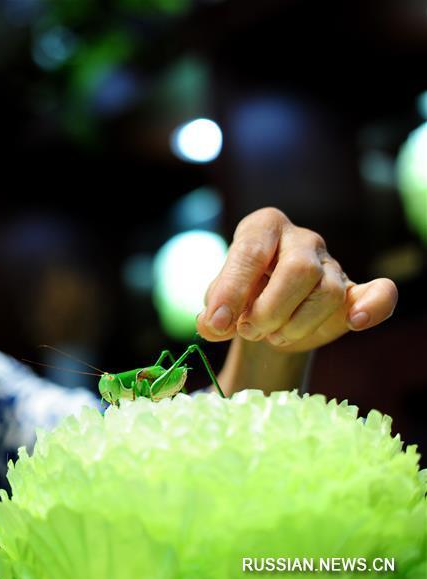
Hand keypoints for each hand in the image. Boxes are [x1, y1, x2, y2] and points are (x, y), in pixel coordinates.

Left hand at [196, 207, 397, 352]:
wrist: (267, 311)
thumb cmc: (241, 296)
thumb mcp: (219, 300)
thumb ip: (214, 312)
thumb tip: (212, 325)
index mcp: (262, 227)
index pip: (250, 252)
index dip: (232, 290)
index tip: (217, 321)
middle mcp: (300, 239)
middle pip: (298, 269)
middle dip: (270, 309)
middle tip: (249, 330)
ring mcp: (330, 263)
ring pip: (327, 291)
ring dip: (296, 324)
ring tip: (273, 337)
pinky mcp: (353, 290)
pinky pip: (379, 293)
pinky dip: (374, 307)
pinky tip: (354, 321)